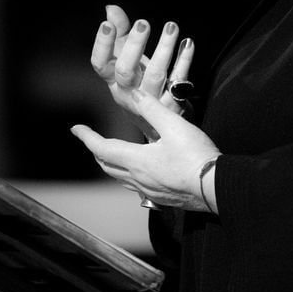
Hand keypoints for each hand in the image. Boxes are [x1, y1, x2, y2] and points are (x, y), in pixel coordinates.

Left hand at [71, 92, 219, 210]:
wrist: (216, 187)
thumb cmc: (196, 157)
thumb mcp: (174, 125)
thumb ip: (152, 109)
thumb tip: (134, 94)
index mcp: (137, 161)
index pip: (102, 148)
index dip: (87, 137)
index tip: (76, 128)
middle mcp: (138, 179)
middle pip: (107, 165)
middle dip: (97, 151)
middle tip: (92, 140)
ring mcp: (149, 191)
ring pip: (120, 178)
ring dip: (111, 164)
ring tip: (110, 154)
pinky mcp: (162, 197)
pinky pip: (136, 187)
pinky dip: (128, 175)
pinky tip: (139, 172)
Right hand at [91, 5, 196, 134]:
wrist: (159, 125)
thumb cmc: (140, 84)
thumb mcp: (126, 60)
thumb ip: (120, 33)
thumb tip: (111, 8)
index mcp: (114, 81)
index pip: (100, 64)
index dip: (101, 45)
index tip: (107, 24)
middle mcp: (129, 93)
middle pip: (126, 71)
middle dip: (134, 46)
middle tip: (143, 23)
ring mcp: (151, 103)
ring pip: (156, 75)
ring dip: (164, 49)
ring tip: (171, 26)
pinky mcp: (173, 106)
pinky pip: (179, 81)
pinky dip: (184, 61)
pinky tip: (188, 43)